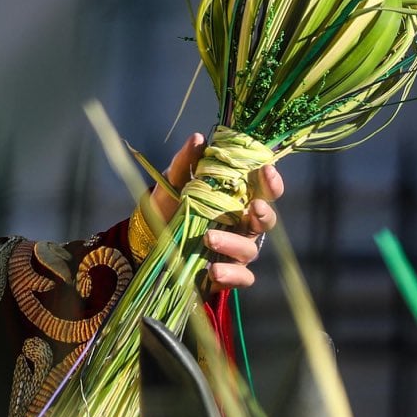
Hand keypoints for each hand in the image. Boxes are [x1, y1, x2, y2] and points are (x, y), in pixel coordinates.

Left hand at [148, 133, 283, 291]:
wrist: (146, 239)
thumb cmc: (168, 206)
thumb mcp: (172, 182)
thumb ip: (186, 162)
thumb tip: (198, 138)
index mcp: (235, 200)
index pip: (263, 190)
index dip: (270, 182)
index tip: (265, 171)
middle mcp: (242, 225)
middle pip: (266, 220)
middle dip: (264, 214)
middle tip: (254, 208)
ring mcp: (236, 251)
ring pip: (250, 249)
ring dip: (233, 243)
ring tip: (208, 238)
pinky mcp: (226, 274)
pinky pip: (241, 277)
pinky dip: (231, 274)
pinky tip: (213, 270)